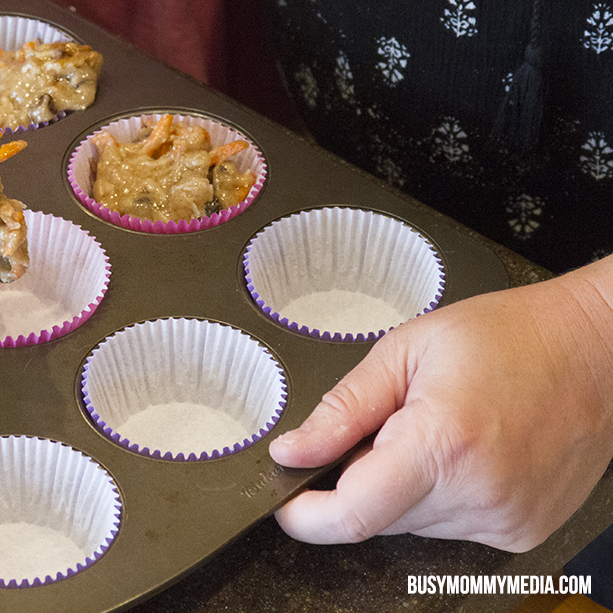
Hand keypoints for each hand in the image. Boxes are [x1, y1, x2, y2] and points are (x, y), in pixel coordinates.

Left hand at [269, 256, 612, 551]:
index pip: (353, 515)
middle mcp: (478, 493)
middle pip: (377, 517)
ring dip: (401, 487)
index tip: (287, 502)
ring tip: (436, 429)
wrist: (593, 351)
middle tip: (387, 426)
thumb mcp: (404, 351)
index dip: (307, 516)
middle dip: (359, 479)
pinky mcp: (521, 532)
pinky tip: (463, 452)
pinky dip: (437, 495)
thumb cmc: (507, 338)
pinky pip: (448, 526)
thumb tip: (292, 452)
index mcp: (443, 443)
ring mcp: (505, 519)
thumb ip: (341, 410)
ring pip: (409, 524)